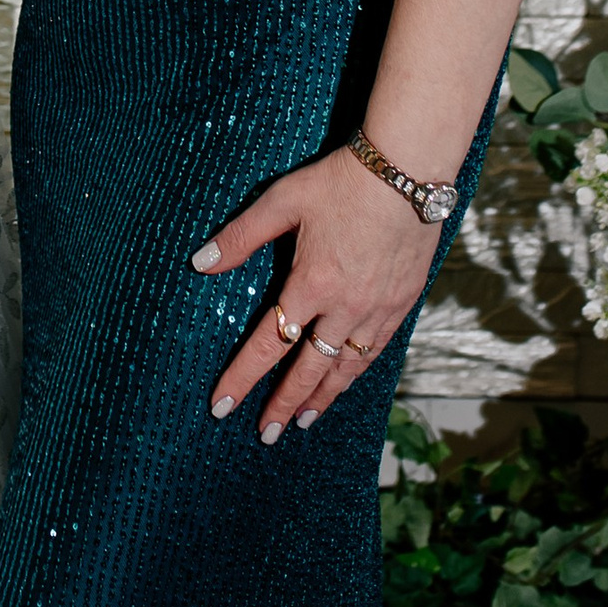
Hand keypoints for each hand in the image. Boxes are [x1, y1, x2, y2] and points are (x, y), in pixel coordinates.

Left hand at [192, 146, 443, 441]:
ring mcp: (378, 309)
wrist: (408, 171)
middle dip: (284, 404)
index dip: (243, 377)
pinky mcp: (402, 304)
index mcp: (311, 284)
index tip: (222, 407)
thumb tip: (199, 263)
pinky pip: (376, 351)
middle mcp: (345, 306)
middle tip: (266, 434)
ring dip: (323, 397)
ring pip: (346, 367)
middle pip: (309, 369)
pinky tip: (345, 381)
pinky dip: (356, 373)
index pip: (270, 344)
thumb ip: (241, 236)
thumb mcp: (282, 200)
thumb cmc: (340, 181)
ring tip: (304, 422)